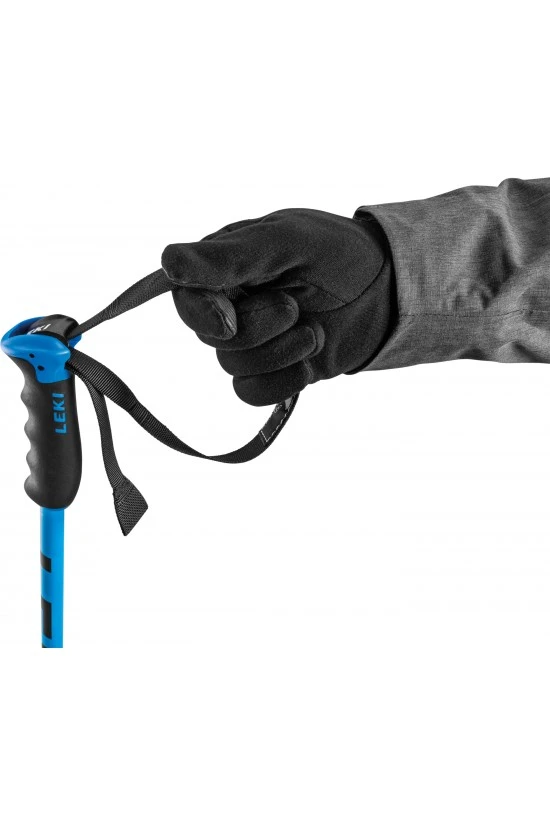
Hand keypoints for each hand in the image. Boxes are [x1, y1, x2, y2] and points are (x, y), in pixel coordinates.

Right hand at [162, 209, 392, 405]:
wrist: (386, 290)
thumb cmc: (336, 253)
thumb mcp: (286, 242)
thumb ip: (229, 256)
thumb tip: (169, 262)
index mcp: (221, 266)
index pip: (183, 296)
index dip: (202, 314)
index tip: (230, 319)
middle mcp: (227, 303)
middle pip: (211, 337)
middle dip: (258, 328)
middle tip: (294, 306)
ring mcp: (248, 340)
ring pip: (232, 367)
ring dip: (279, 353)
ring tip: (313, 331)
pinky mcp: (269, 371)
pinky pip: (251, 393)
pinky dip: (283, 382)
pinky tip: (309, 360)